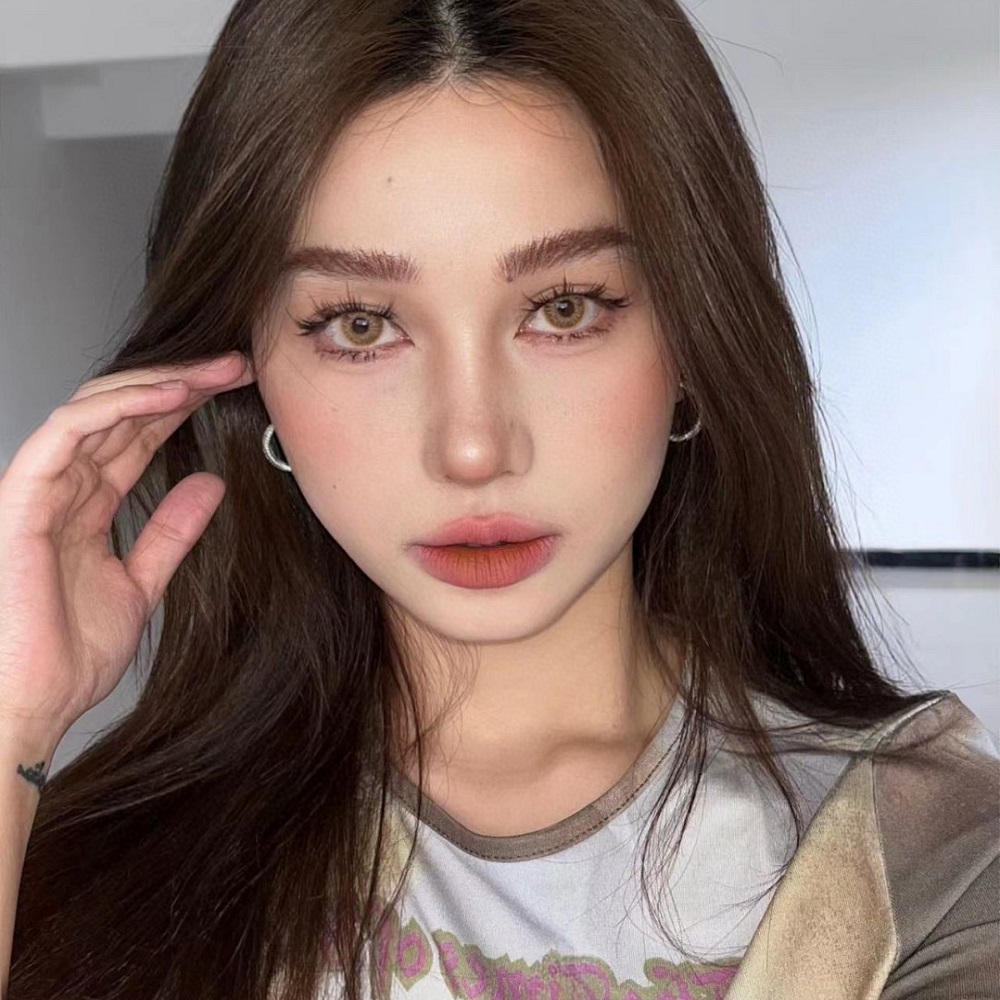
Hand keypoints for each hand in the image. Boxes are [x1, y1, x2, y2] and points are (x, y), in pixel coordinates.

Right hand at [0, 353, 254, 745]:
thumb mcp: (141, 583)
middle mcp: (63, 488)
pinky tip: (170, 395)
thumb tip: (210, 484)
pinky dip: (119, 406)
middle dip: (180, 383)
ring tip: (214, 372)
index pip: (137, 436)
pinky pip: (67, 432)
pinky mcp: (22, 497)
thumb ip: (170, 532)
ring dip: (159, 382)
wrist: (32, 705)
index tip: (234, 390)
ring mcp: (39, 489)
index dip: (184, 406)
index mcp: (86, 505)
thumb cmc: (67, 654)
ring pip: (97, 408)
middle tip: (235, 366)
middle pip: (123, 413)